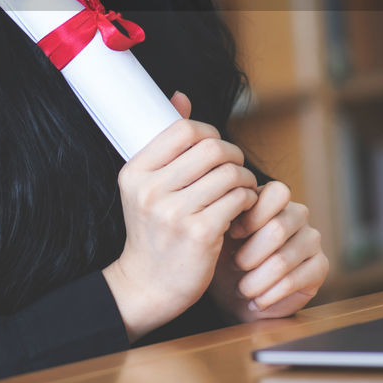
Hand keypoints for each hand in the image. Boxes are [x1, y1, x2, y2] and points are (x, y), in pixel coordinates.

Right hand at [103, 91, 258, 341]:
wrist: (147, 285)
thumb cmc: (153, 231)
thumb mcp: (148, 185)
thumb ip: (166, 144)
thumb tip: (180, 96)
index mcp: (135, 172)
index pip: (183, 130)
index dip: (209, 133)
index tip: (215, 149)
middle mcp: (150, 190)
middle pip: (211, 148)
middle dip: (233, 155)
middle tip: (236, 170)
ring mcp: (174, 213)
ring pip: (229, 174)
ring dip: (244, 179)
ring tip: (241, 190)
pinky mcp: (200, 233)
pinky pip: (238, 199)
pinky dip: (247, 200)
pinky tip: (242, 210)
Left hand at [209, 180, 328, 321]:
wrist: (238, 293)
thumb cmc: (228, 256)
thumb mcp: (223, 234)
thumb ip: (229, 216)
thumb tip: (228, 208)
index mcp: (275, 199)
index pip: (277, 193)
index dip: (253, 215)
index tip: (232, 234)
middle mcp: (299, 215)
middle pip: (278, 229)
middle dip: (248, 255)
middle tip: (234, 266)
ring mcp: (312, 240)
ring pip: (282, 260)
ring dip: (255, 281)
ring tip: (242, 290)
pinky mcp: (320, 267)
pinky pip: (293, 281)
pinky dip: (268, 295)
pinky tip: (257, 301)